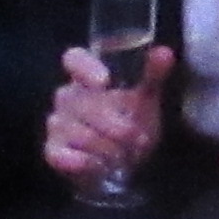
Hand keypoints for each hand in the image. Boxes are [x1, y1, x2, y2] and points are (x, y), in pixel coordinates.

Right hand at [47, 41, 167, 187]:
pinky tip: (101, 166)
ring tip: (125, 154)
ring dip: (108, 147)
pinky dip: (85, 162)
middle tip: (137, 138)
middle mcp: (67, 96)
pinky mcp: (53, 150)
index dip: (85, 68)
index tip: (104, 81)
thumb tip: (165, 52)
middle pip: (83, 103)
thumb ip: (153, 74)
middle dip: (114, 124)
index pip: (74, 59)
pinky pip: (62, 155)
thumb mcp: (146, 98)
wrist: (123, 160)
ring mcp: (57, 123)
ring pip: (80, 133)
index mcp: (86, 75)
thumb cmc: (131, 120)